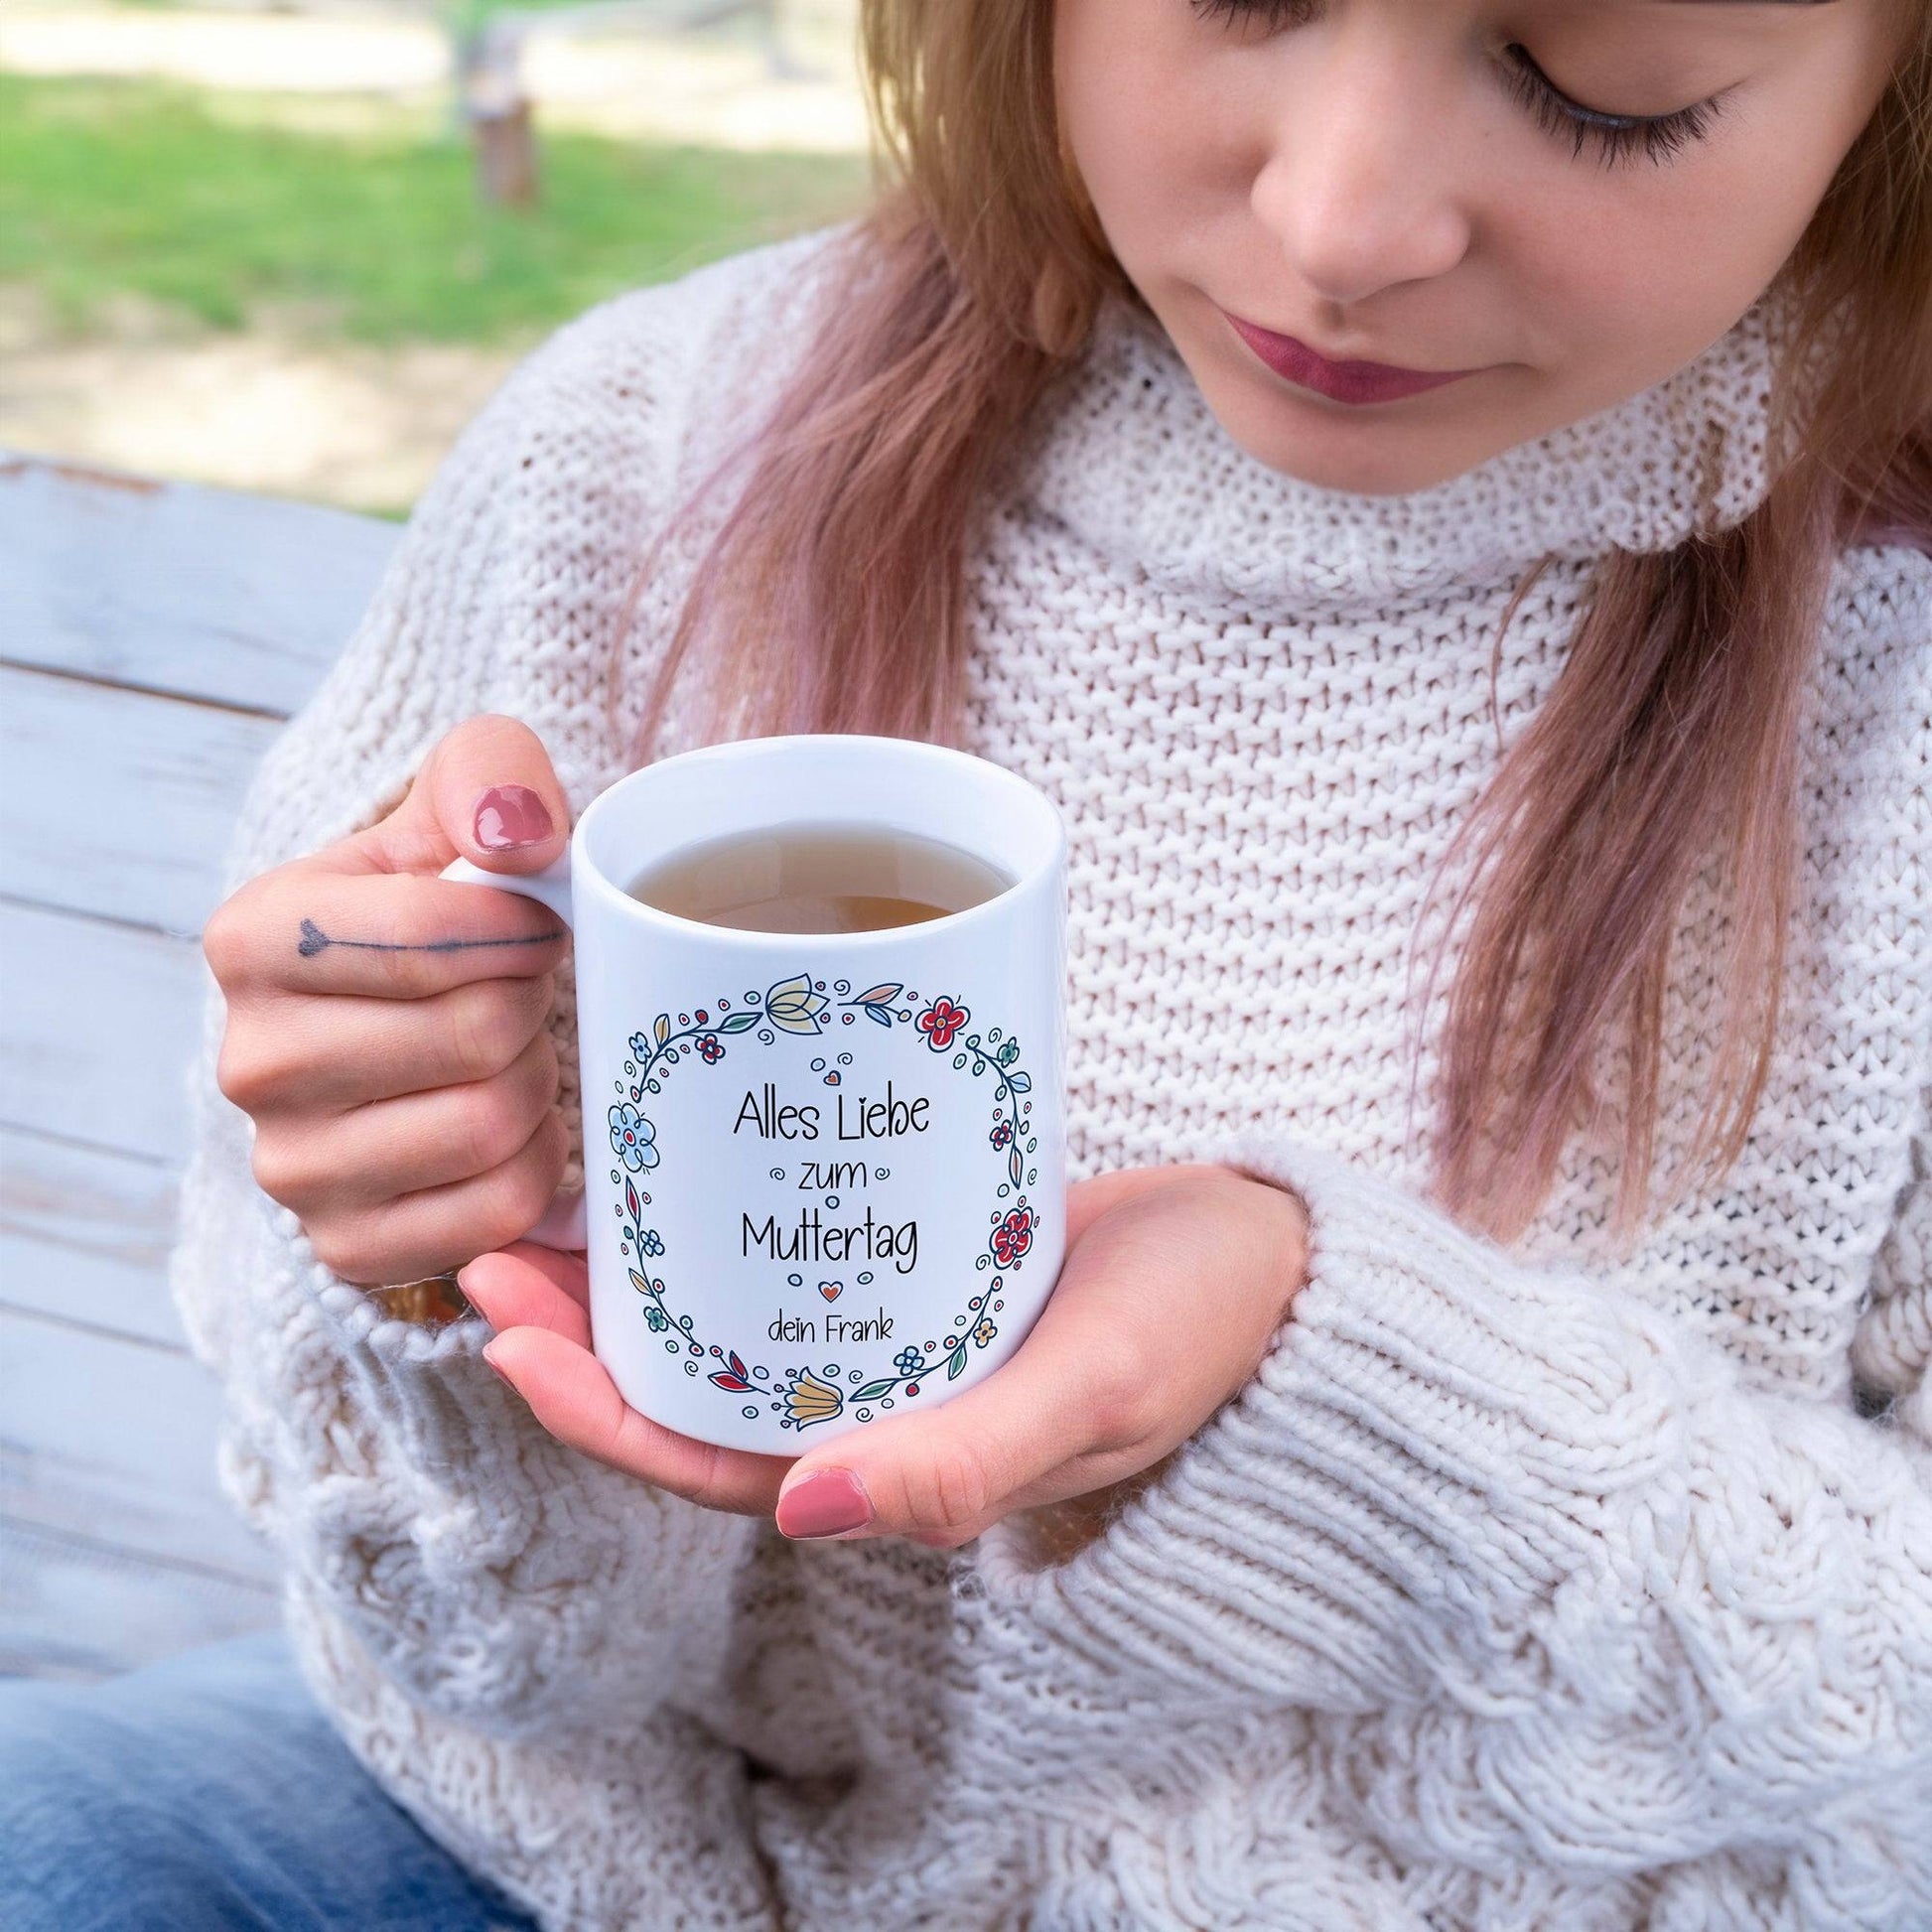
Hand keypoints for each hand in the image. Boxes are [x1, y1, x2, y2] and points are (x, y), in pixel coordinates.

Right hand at [203, 715, 573, 1284]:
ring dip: (535, 1083)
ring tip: (512, 1053)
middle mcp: (251, 1061)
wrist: (412, 1022)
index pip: (434, 932)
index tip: (534, 921)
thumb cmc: (442, 906)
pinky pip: (497, 1208)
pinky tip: (509, 1125)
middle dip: (530, 1006)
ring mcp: (290, 1167)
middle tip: (523, 993)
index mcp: (255, 937)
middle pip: (475, 1034)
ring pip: (489, 1124)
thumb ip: (488, 775)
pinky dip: (534, 1164)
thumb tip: (516, 833)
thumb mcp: (457, 807)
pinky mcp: (348, 1245)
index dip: (521, 925)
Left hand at [460, 1162, 1308, 1552]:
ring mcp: (897, 1331)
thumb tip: (802, 1512)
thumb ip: (961, 1465)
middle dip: (588, 1333)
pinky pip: (801, 1250)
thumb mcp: (1093, 1396)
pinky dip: (732, 1216)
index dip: (600, 1414)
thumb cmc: (1202, 1333)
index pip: (715, 1461)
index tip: (512, 1327)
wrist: (1279, 1255)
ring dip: (645, 1271)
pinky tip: (687, 1153)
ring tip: (558, 1195)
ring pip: (738, 1318)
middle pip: (699, 1385)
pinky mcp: (922, 1256)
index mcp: (900, 1465)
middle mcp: (880, 1403)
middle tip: (498, 1240)